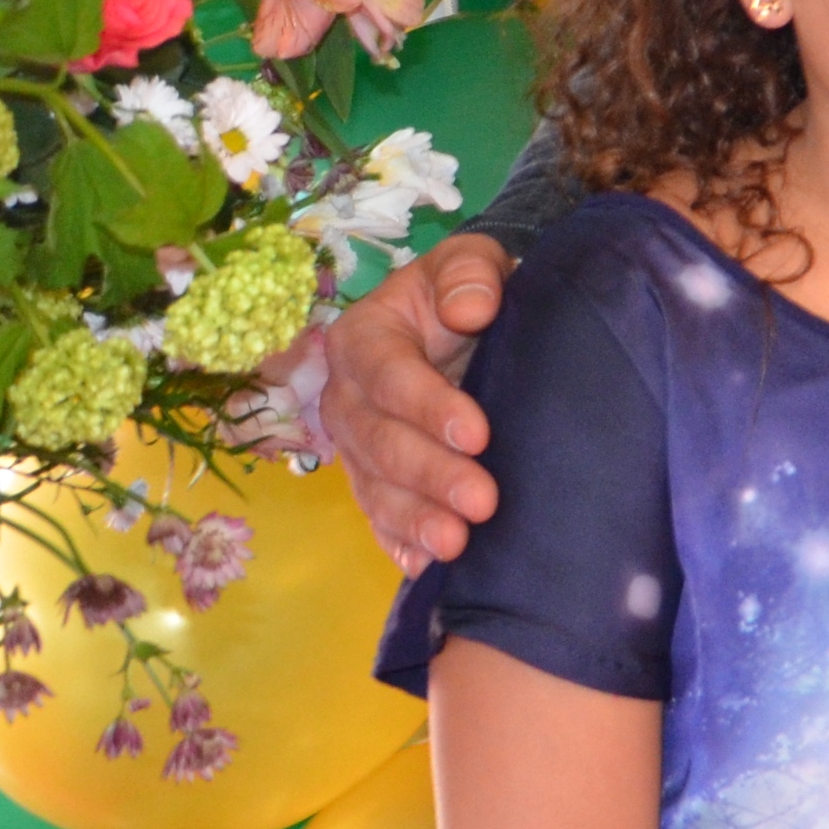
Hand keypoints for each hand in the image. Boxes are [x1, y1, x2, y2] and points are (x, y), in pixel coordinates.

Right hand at [328, 232, 511, 576]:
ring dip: (414, 519)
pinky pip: (379, 517)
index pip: (389, 375)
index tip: (478, 433)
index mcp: (363, 339)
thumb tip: (471, 308)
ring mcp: (356, 446)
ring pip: (376, 488)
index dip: (429, 406)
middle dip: (429, 474)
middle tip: (481, 501)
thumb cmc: (468, 289)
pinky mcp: (375, 481)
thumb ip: (469, 274)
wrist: (468, 322)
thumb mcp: (471, 261)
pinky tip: (424, 567)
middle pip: (379, 442)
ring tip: (456, 545)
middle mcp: (347, 397)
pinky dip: (400, 542)